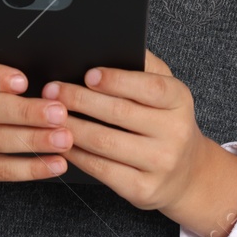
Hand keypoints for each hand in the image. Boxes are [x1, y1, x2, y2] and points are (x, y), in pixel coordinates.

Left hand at [41, 50, 216, 216]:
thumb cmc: (165, 123)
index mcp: (179, 101)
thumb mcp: (165, 92)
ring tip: (50, 115)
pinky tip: (62, 142)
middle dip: (79, 100)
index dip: (117, 80)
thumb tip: (104, 47)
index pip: (149, 87)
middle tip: (52, 91)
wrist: (187, 173)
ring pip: (105, 142)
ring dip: (71, 126)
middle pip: (120, 113)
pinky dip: (77, 154)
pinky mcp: (144, 189)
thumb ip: (142, 68)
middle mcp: (175, 132)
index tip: (88, 74)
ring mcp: (160, 164)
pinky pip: (101, 169)